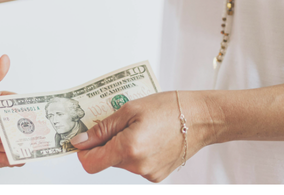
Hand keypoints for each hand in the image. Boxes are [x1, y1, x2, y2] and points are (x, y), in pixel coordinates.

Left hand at [0, 55, 15, 182]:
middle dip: (6, 132)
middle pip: (25, 127)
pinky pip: (18, 159)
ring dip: (0, 145)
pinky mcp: (10, 155)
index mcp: (8, 104)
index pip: (24, 107)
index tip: (1, 120)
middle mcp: (13, 121)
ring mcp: (13, 138)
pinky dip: (3, 158)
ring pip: (22, 144)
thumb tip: (5, 58)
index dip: (16, 114)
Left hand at [71, 91, 219, 182]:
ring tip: (141, 128)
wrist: (202, 118)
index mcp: (128, 148)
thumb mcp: (130, 109)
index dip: (83, 151)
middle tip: (121, 123)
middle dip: (107, 143)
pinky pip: (136, 165)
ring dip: (123, 147)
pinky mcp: (157, 175)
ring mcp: (148, 173)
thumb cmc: (169, 108)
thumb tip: (80, 141)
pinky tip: (150, 137)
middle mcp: (137, 166)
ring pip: (121, 162)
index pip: (90, 163)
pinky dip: (137, 152)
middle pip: (106, 160)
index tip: (84, 139)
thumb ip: (102, 128)